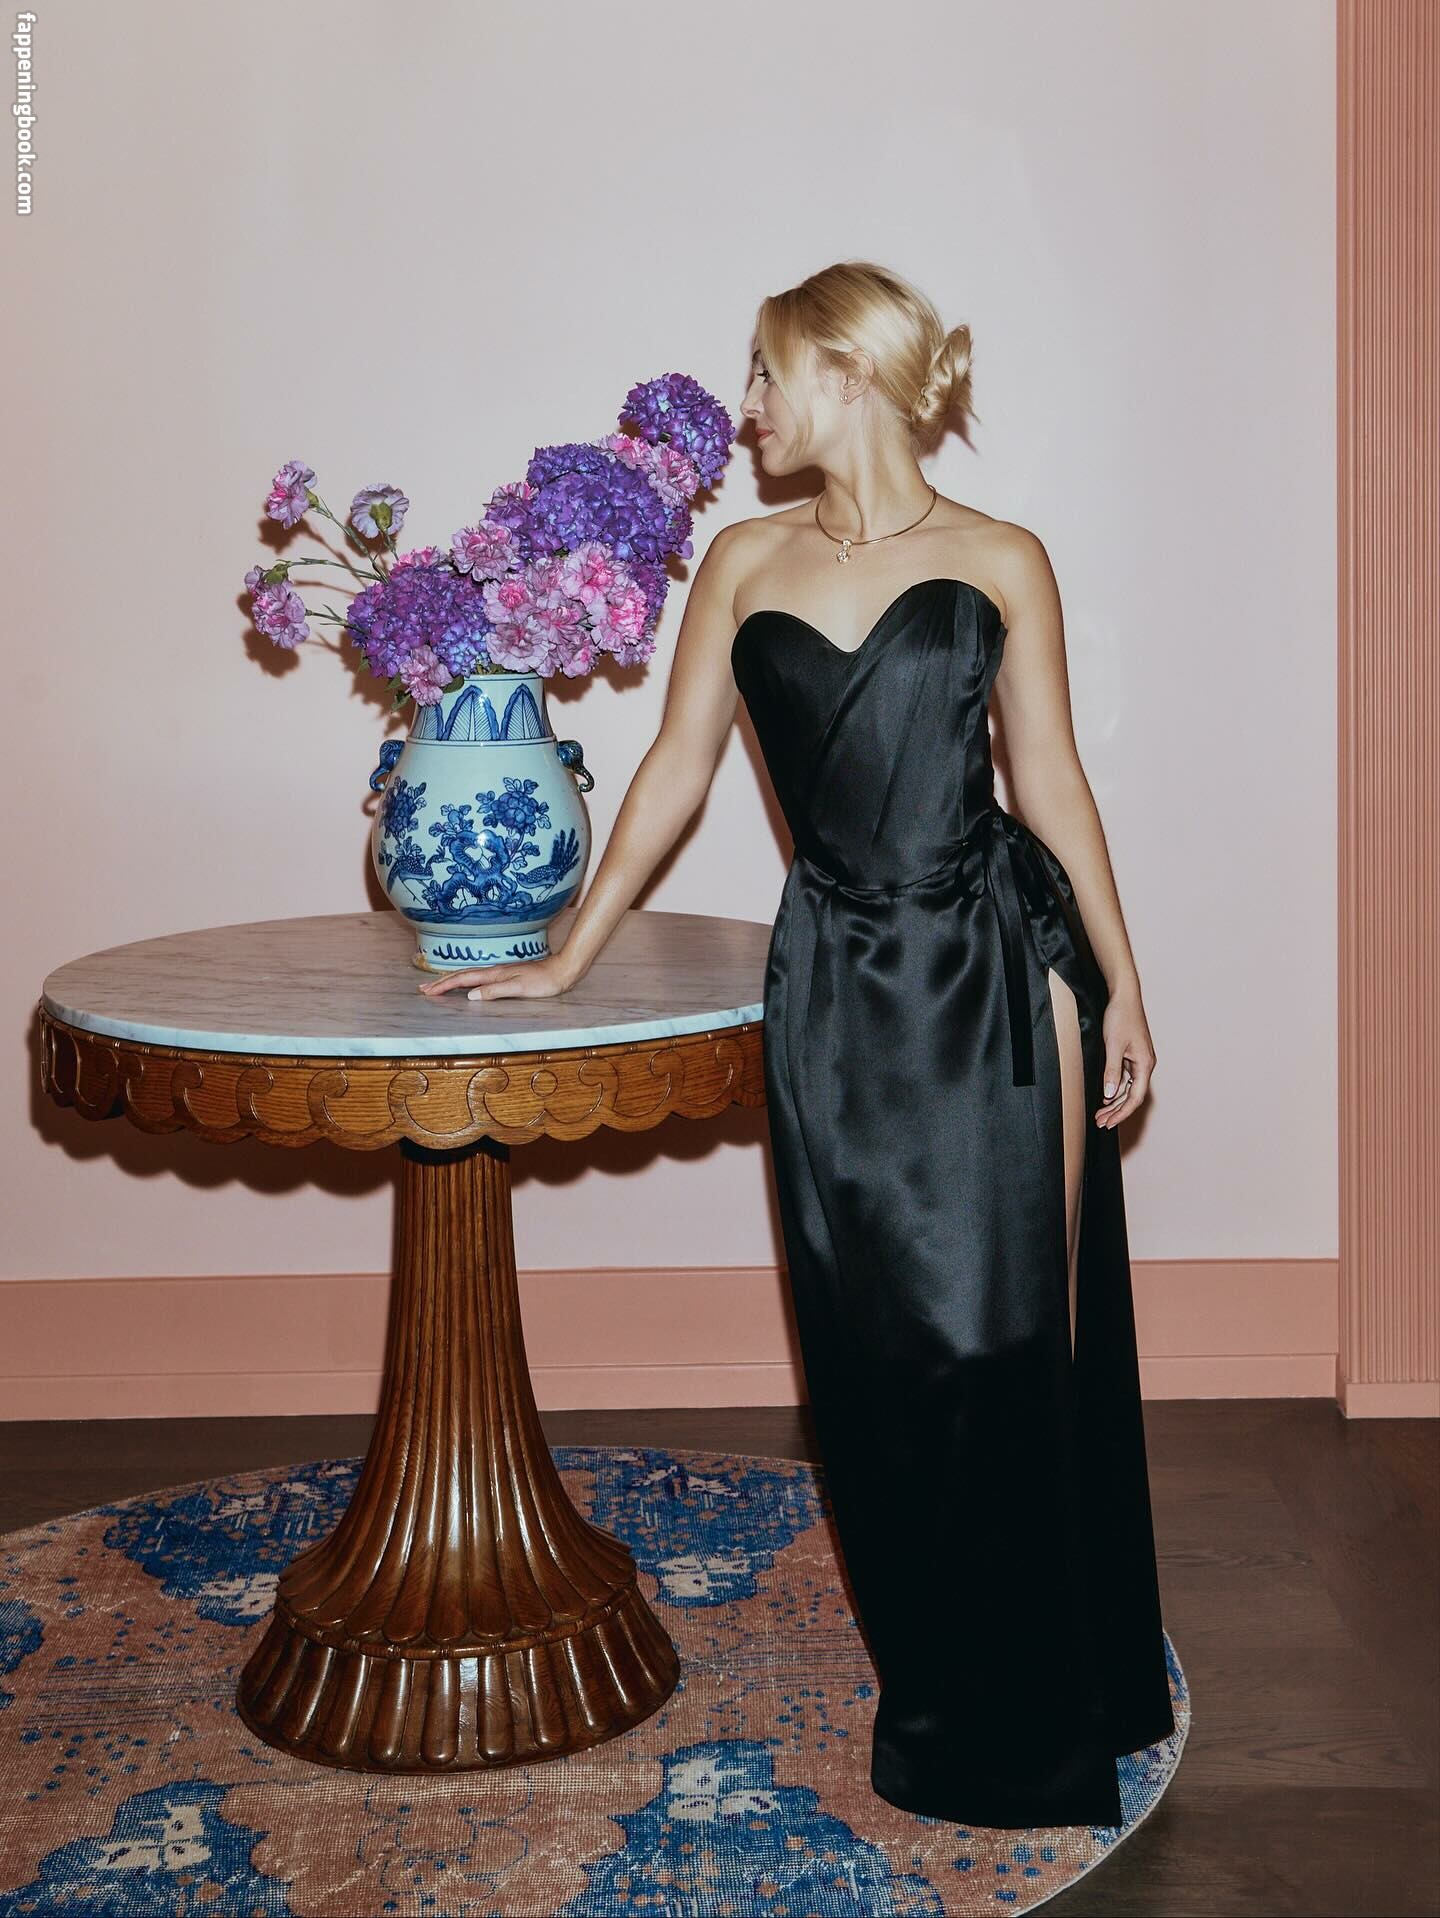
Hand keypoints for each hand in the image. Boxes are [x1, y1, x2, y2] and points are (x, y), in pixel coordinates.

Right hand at [417, 953, 579, 1001]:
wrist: (562, 970)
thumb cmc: (544, 981)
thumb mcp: (520, 988)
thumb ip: (495, 991)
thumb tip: (471, 996)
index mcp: (494, 974)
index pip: (464, 980)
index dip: (444, 986)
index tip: (428, 992)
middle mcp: (494, 971)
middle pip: (462, 976)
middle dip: (442, 983)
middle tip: (423, 989)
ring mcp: (500, 973)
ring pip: (469, 976)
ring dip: (452, 982)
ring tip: (438, 986)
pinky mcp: (506, 976)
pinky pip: (479, 979)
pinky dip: (466, 982)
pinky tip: (466, 985)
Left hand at [1096, 984, 1154, 1128]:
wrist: (1124, 996)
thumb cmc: (1121, 1017)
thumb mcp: (1113, 1045)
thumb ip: (1112, 1071)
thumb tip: (1109, 1094)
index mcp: (1145, 1064)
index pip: (1135, 1098)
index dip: (1122, 1112)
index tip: (1109, 1123)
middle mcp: (1145, 1065)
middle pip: (1132, 1096)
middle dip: (1116, 1111)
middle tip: (1100, 1122)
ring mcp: (1139, 1061)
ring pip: (1128, 1088)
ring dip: (1114, 1102)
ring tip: (1100, 1114)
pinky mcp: (1132, 1055)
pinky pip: (1126, 1078)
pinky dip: (1115, 1089)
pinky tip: (1105, 1096)